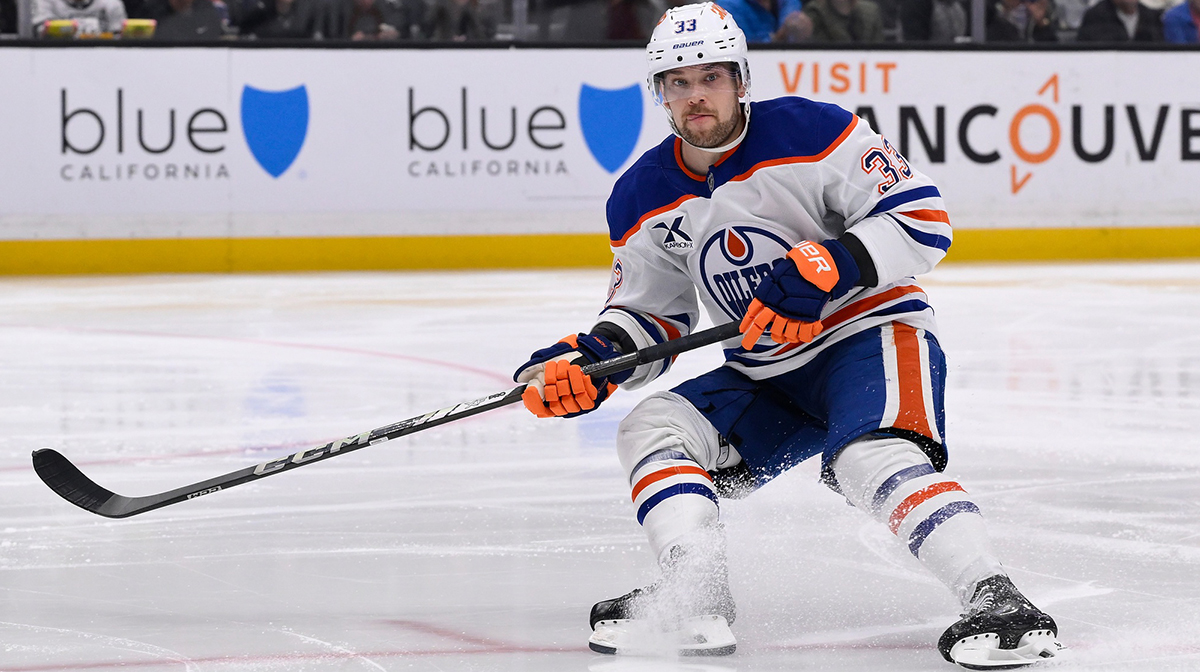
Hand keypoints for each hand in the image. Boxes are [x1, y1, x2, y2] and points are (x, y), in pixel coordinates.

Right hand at [513, 333, 628, 417]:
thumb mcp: (547, 361)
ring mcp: (576, 405)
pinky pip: (583, 398)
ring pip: (568, 400)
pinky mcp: (591, 401)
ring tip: (570, 366)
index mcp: (549, 400)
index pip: (540, 410)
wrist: (589, 353)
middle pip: (553, 403)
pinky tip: (580, 374)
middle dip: (553, 381)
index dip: (534, 403)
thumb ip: (533, 370)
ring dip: (568, 380)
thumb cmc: (566, 359)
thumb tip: (519, 378)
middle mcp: (562, 405)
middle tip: (556, 366)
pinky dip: (580, 383)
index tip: (532, 390)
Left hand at [739, 239, 856, 349]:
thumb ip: (765, 294)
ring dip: (787, 336)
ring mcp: (795, 314)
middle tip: (775, 336)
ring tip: (790, 334)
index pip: (755, 318)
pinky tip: (803, 333)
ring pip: (787, 335)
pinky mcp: (809, 317)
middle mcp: (781, 309)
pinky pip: (804, 335)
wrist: (815, 267)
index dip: (749, 331)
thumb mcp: (774, 279)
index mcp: (770, 299)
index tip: (745, 338)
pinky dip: (804, 336)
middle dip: (774, 336)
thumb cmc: (795, 270)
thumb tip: (755, 308)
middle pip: (773, 331)